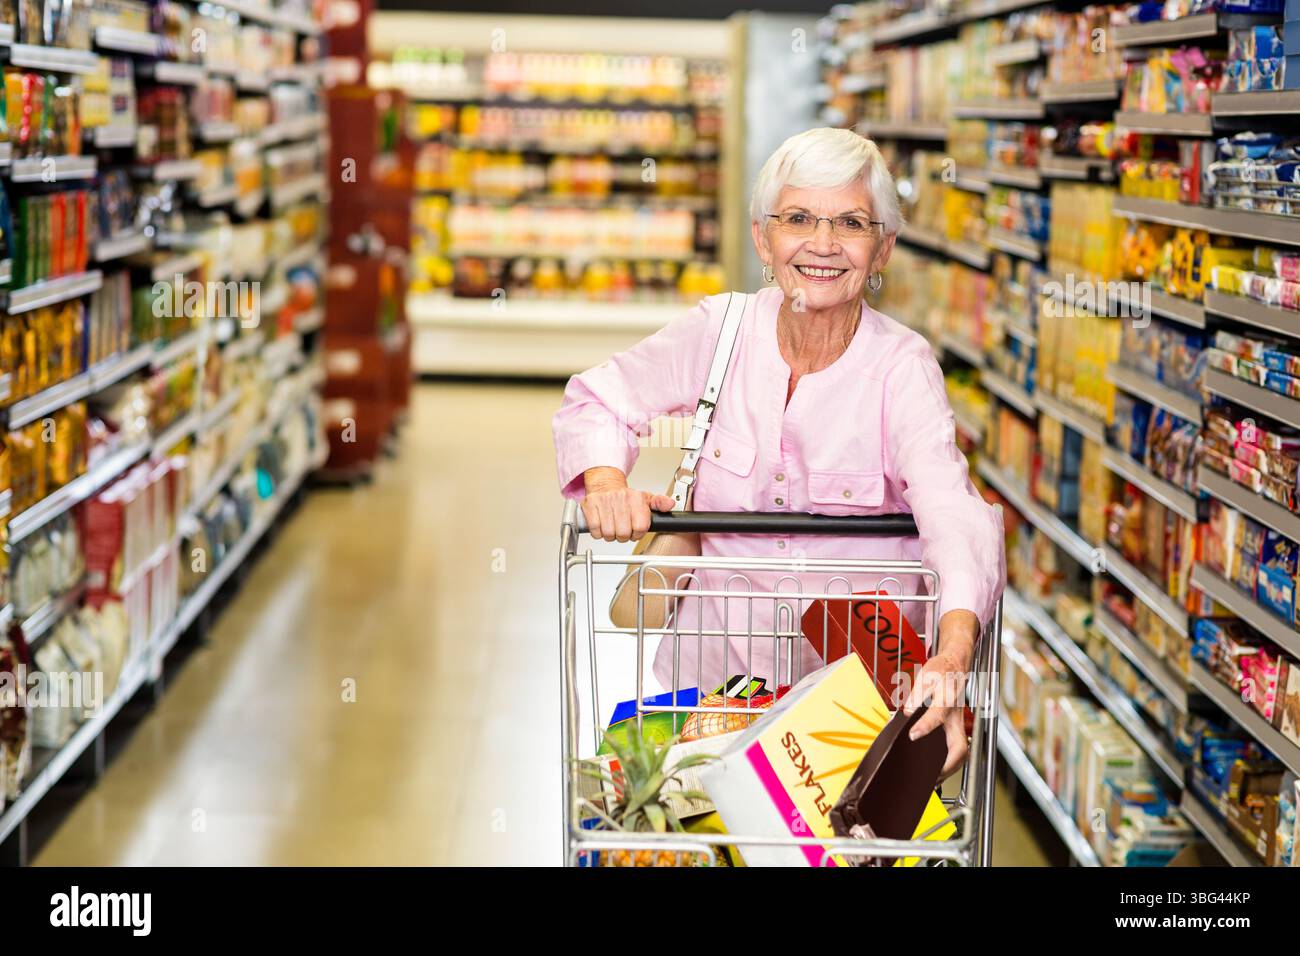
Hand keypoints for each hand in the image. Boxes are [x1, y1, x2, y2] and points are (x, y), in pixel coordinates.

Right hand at [581, 467, 674, 542]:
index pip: (641, 527)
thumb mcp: (646, 498)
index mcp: (636, 497)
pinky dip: (598, 532)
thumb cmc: (626, 496)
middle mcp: (620, 498)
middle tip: (622, 530)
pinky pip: (595, 530)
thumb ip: (660, 503)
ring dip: (610, 535)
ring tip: (612, 527)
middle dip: (623, 536)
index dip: (637, 534)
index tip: (635, 530)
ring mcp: (604, 501)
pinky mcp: (590, 505)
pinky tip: (602, 525)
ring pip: (609, 533)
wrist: (605, 484)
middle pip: (623, 533)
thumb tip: (670, 504)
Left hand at [903, 610, 978, 779]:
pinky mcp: (956, 728)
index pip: (938, 716)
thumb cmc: (941, 670)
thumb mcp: (926, 675)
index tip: (913, 736)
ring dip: (950, 768)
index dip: (926, 726)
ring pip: (961, 752)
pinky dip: (949, 762)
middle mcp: (955, 717)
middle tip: (931, 777)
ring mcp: (958, 724)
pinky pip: (957, 749)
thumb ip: (916, 694)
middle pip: (960, 747)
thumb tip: (907, 711)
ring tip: (933, 780)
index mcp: (947, 701)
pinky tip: (936, 769)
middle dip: (948, 765)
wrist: (956, 664)